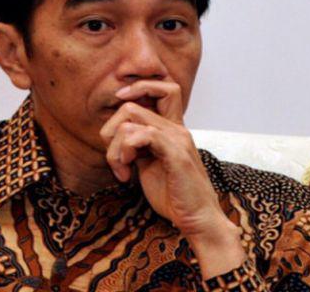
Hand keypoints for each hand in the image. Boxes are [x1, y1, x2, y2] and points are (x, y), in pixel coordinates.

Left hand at [99, 80, 245, 277]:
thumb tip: (116, 137)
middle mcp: (177, 128)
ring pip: (131, 120)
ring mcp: (178, 139)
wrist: (198, 220)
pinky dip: (126, 152)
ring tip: (121, 170)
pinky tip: (127, 172)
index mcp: (173, 129)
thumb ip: (139, 148)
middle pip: (131, 105)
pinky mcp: (176, 154)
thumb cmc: (175, 196)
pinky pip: (143, 135)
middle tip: (114, 160)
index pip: (161, 88)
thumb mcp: (150, 166)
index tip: (118, 114)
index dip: (136, 90)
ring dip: (115, 148)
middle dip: (110, 132)